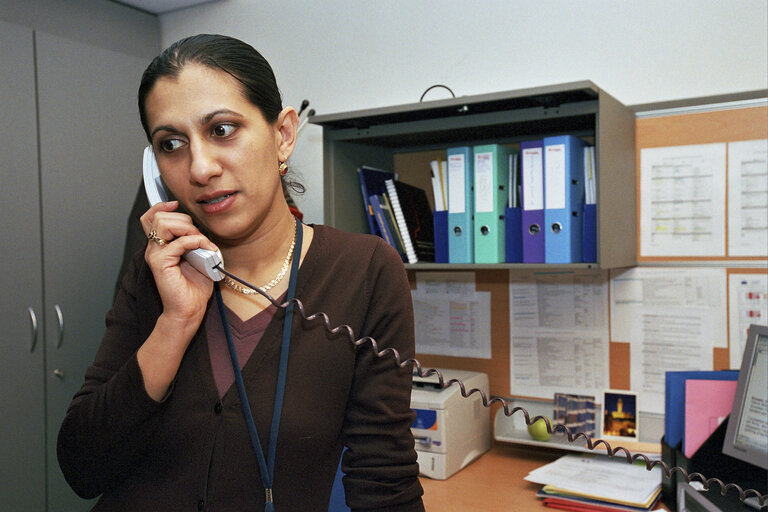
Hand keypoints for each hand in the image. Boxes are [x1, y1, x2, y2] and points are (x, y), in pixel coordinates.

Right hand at [140, 201, 217, 325]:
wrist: (190, 309)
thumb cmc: (194, 287)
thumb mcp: (197, 256)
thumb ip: (193, 240)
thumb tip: (200, 227)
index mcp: (160, 245)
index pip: (151, 217)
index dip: (162, 206)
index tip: (176, 204)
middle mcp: (154, 248)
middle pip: (160, 216)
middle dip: (185, 221)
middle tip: (199, 237)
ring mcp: (155, 255)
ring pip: (164, 223)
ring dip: (188, 228)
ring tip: (201, 242)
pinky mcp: (160, 263)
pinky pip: (178, 242)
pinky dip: (195, 241)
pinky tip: (205, 249)